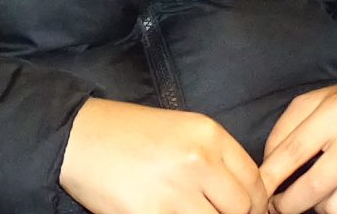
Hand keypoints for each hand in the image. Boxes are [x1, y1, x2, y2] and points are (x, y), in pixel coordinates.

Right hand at [60, 97, 268, 213]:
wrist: (80, 139)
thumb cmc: (130, 133)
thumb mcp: (182, 130)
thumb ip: (216, 158)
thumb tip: (246, 196)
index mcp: (209, 135)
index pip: (255, 181)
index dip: (256, 202)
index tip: (247, 211)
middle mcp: (199, 161)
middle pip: (242, 208)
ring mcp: (176, 193)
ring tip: (192, 212)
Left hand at [261, 78, 336, 213]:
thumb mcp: (315, 102)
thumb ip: (285, 131)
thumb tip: (267, 171)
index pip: (292, 153)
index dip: (270, 179)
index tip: (262, 193)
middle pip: (314, 188)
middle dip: (290, 204)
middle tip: (282, 205)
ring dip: (322, 209)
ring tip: (320, 197)